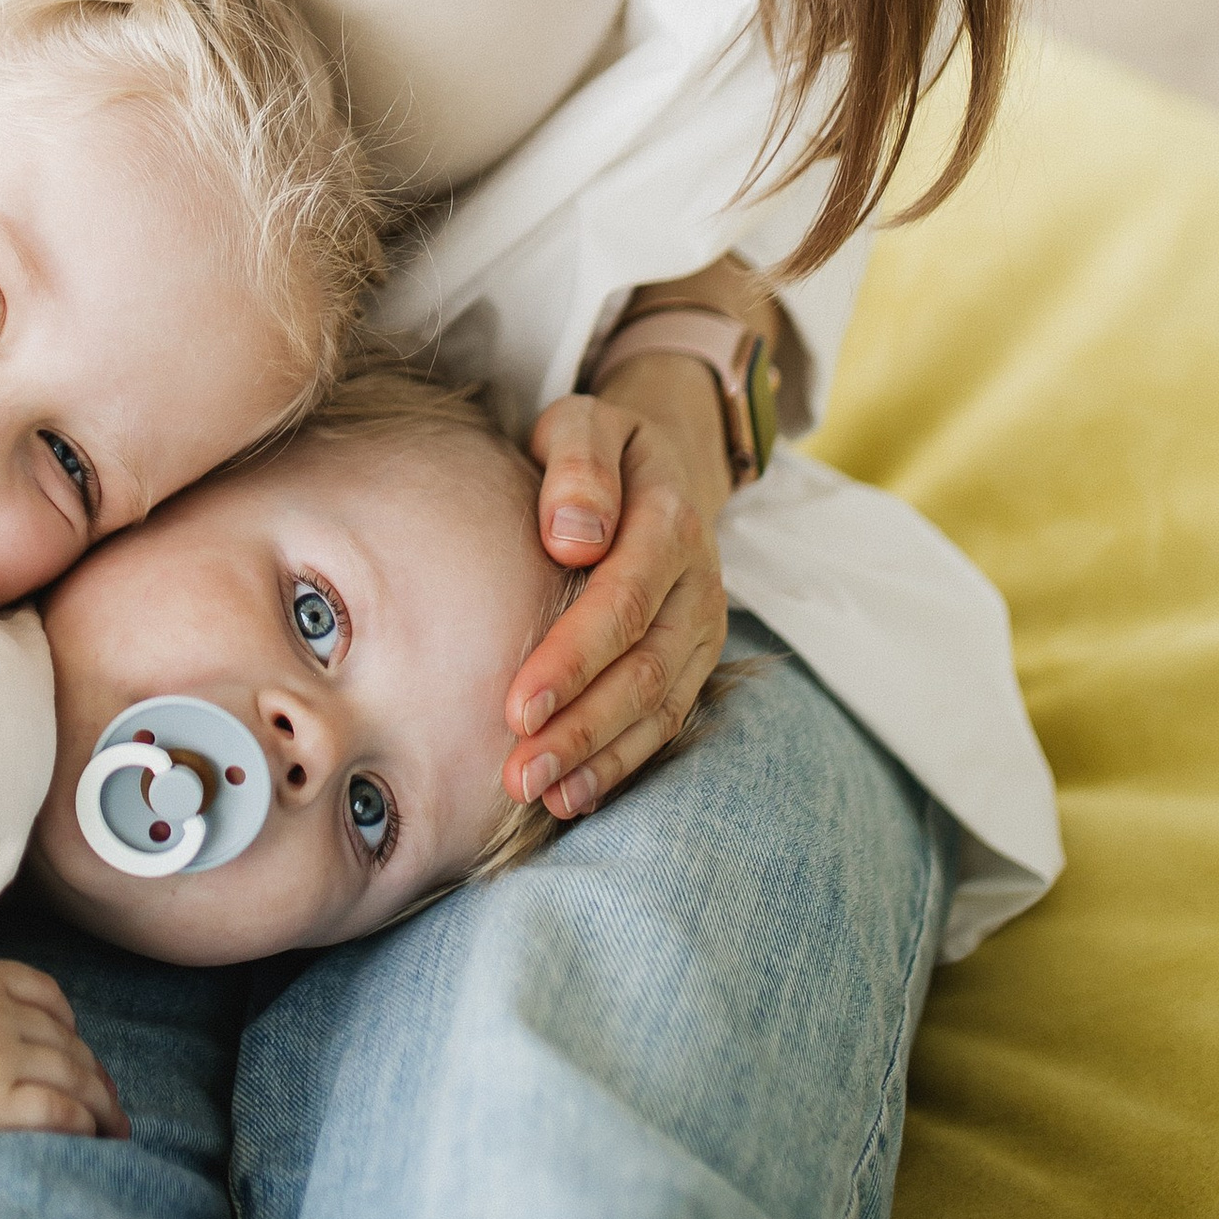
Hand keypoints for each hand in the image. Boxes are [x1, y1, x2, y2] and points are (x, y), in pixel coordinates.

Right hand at [0, 954, 128, 1143]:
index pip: (44, 993)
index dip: (69, 1024)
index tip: (80, 1049)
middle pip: (64, 1038)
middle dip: (94, 1071)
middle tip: (110, 1099)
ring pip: (71, 1074)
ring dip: (100, 1102)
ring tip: (113, 1127)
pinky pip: (56, 1111)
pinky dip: (81, 1124)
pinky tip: (90, 1139)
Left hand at [506, 370, 730, 820]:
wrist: (661, 461)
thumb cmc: (597, 448)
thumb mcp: (584, 422)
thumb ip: (578, 467)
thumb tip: (572, 537)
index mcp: (670, 522)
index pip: (622, 603)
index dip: (573, 659)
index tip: (517, 705)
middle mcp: (698, 584)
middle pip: (644, 669)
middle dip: (582, 727)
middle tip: (518, 774)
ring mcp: (701, 628)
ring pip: (659, 706)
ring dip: (600, 758)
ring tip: (541, 795)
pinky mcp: (692, 660)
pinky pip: (665, 719)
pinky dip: (622, 762)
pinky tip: (573, 794)